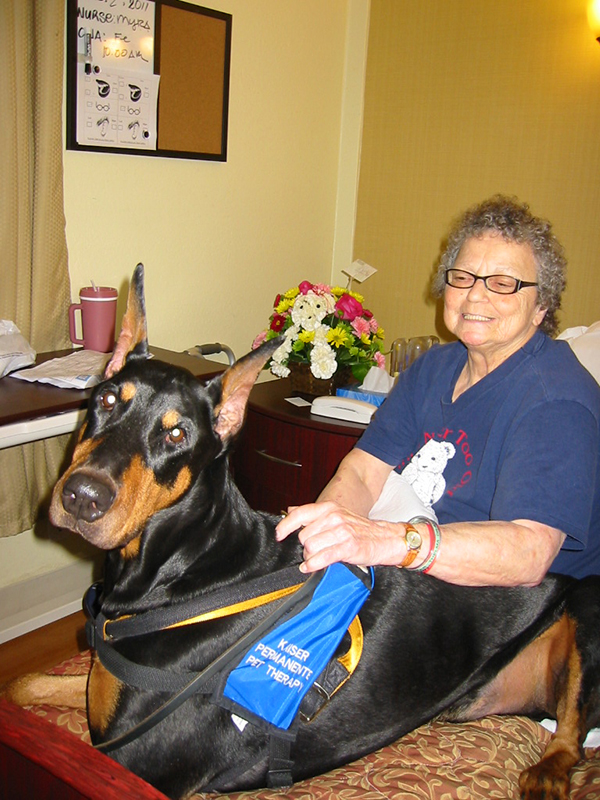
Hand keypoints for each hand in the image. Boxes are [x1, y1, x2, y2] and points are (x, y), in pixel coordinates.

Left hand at [276, 501, 404, 571]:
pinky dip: (312, 564)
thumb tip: (290, 510)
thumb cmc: (359, 529)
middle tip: (313, 550)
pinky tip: (310, 567)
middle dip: (305, 546)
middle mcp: (334, 517)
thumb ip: (313, 514)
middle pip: (303, 536)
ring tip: (318, 557)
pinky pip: (322, 557)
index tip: (279, 535)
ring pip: (310, 547)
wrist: (386, 538)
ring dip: (310, 556)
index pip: (300, 513)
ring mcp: (341, 531)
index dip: (285, 526)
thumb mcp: (336, 514)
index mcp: (329, 508)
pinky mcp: (348, 547)